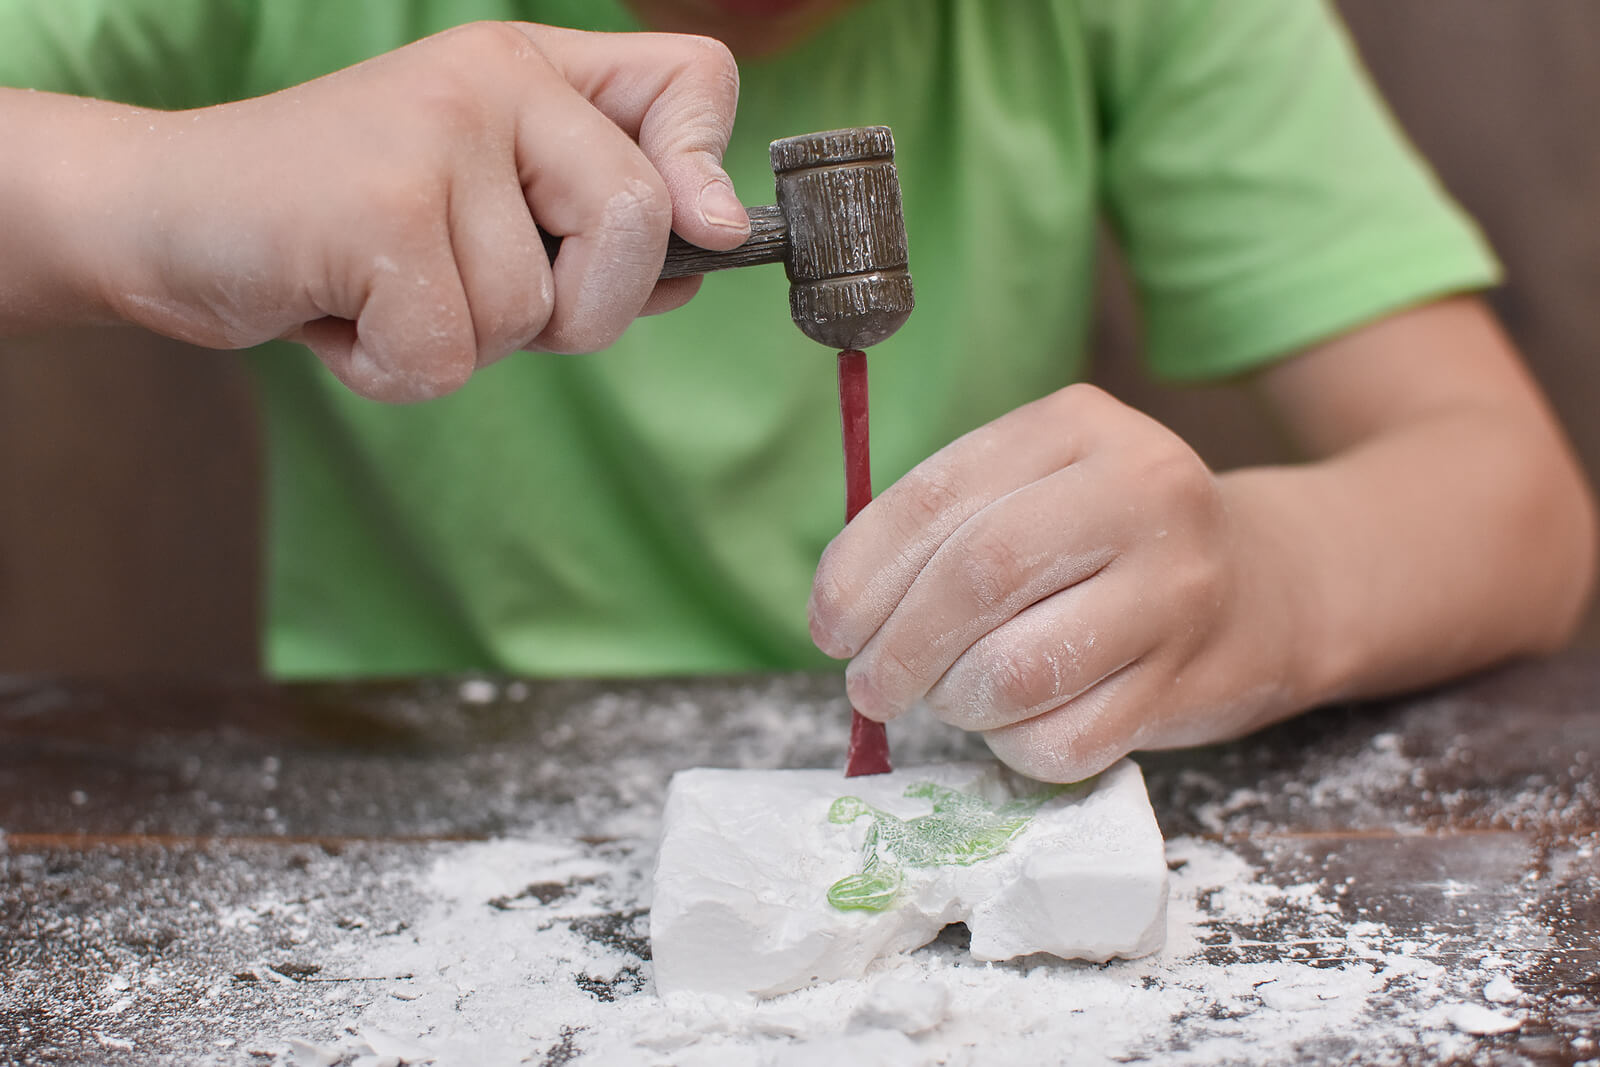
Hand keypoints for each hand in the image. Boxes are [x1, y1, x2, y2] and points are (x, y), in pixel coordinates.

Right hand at [100, 22, 745, 400]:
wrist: (166, 216)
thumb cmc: (340, 228)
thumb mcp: (484, 211)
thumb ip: (595, 225)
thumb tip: (708, 247)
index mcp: (531, 71)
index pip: (693, 80)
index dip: (709, 166)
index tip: (700, 234)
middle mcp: (493, 80)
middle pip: (637, 224)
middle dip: (580, 313)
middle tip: (479, 302)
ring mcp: (434, 135)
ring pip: (533, 314)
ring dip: (462, 347)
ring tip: (380, 290)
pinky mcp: (381, 211)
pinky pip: (451, 357)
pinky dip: (394, 372)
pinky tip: (341, 315)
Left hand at [808, 384, 1301, 782]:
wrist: (1274, 583)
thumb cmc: (1112, 540)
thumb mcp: (1038, 486)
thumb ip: (946, 525)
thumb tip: (841, 610)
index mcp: (1079, 425)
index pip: (938, 497)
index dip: (862, 572)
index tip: (828, 625)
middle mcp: (1141, 490)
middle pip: (976, 579)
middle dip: (898, 647)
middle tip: (868, 686)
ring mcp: (1178, 588)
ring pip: (1015, 672)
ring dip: (954, 702)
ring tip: (948, 700)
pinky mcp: (1194, 681)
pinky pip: (1064, 742)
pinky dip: (1013, 747)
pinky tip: (1016, 724)